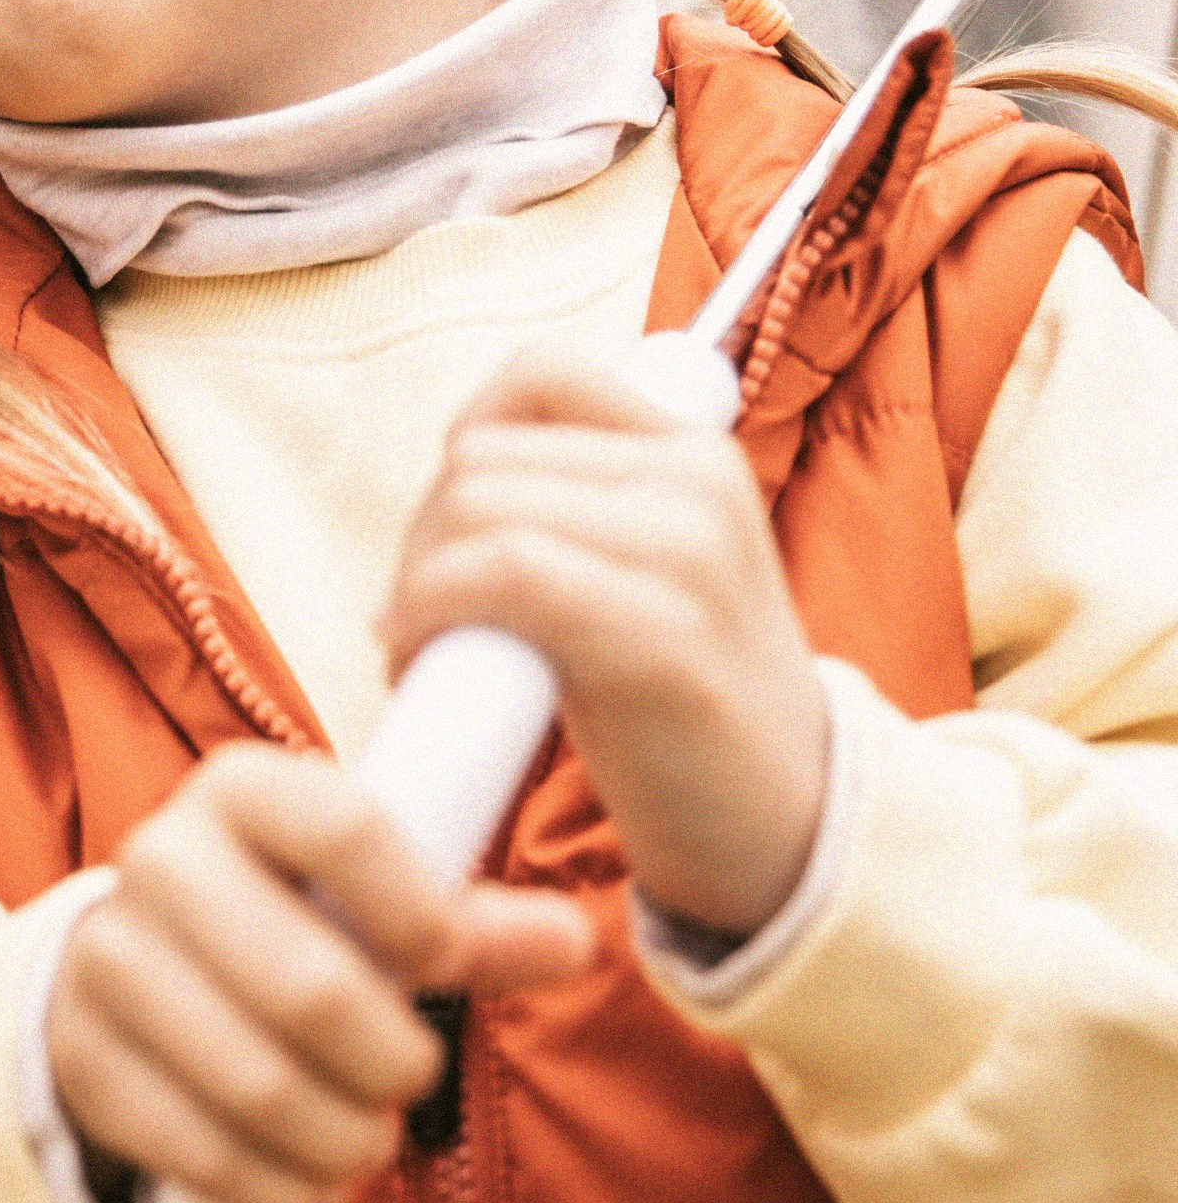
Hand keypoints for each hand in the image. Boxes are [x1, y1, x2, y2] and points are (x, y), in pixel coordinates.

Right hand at [44, 745, 594, 1202]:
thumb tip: (575, 942)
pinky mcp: (80, 1053)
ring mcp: (109, 956)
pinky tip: (310, 1186)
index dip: (423, 914)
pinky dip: (272, 1187)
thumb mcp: (376, 899)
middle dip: (389, 1061)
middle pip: (307, 984)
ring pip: (253, 1081)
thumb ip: (473, 924)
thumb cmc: (292, 919)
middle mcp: (161, 856)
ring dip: (339, 1140)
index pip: (346, 828)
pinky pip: (192, 1146)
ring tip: (369, 1144)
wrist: (140, 966)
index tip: (452, 966)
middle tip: (414, 1080)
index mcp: (244, 789)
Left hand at [380, 347, 829, 941]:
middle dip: (421, 541)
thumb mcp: (650, 578)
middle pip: (481, 456)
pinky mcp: (658, 633)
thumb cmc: (683, 713)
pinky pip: (500, 574)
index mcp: (695, 454)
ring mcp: (686, 552)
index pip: (539, 373)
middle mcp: (696, 482)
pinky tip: (426, 670)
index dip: (464, 443)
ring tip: (429, 657)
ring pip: (475, 508)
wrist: (786, 829)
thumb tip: (439, 503)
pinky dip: (429, 616)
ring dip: (415, 587)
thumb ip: (577, 514)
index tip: (452, 536)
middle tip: (425, 625)